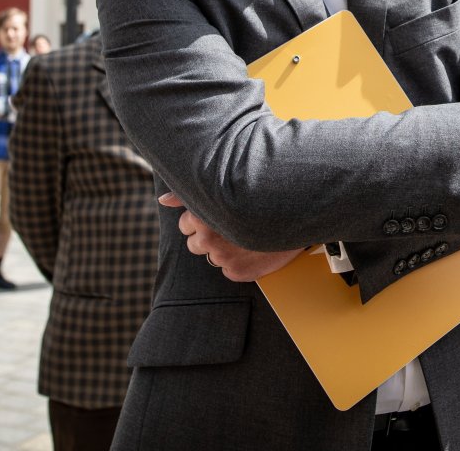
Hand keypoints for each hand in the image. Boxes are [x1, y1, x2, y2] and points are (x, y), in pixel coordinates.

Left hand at [156, 193, 303, 280]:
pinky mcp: (237, 272)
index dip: (201, 219)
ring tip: (244, 237)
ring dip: (223, 249)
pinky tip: (254, 248)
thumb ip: (188, 195)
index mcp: (202, 215)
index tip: (218, 215)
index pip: (185, 223)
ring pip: (210, 256)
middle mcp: (209, 237)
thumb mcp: (223, 188)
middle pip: (194, 243)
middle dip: (208, 235)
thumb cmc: (259, 194)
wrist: (298, 210)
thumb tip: (162, 200)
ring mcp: (223, 257)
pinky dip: (239, 262)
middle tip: (232, 226)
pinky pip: (229, 270)